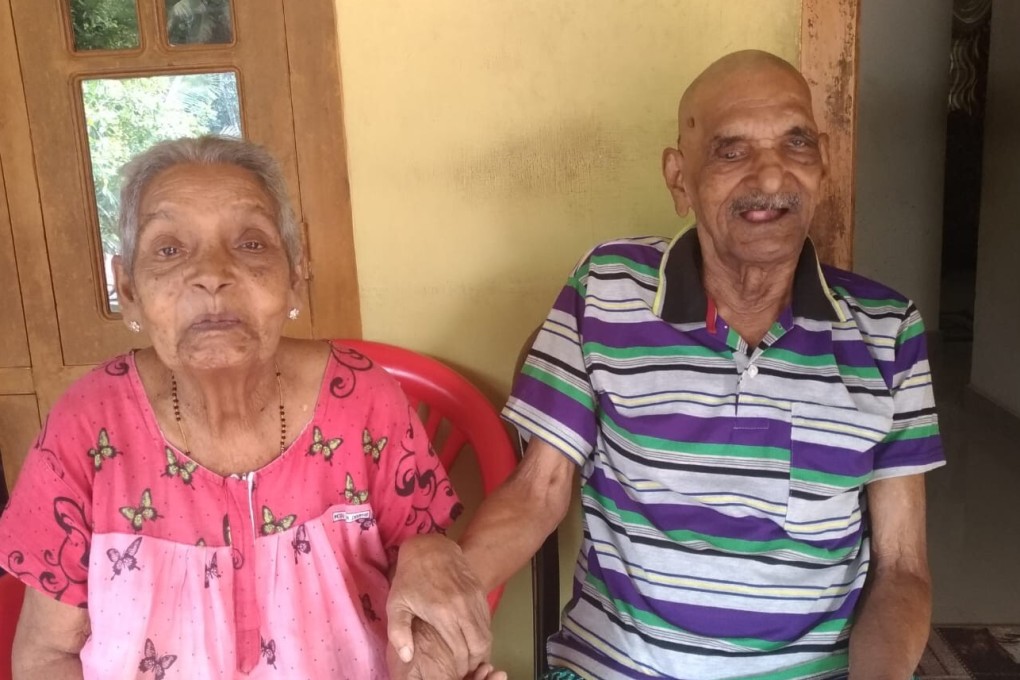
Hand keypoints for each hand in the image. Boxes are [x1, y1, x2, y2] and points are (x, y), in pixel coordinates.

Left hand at [387, 534, 491, 677]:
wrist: (430, 547)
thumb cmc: (410, 578)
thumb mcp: (396, 604)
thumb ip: (399, 633)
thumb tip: (407, 657)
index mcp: (443, 613)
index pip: (462, 650)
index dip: (460, 665)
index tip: (454, 670)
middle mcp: (463, 606)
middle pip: (480, 644)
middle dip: (474, 660)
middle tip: (463, 666)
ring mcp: (474, 598)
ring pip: (487, 632)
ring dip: (480, 647)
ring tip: (468, 655)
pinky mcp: (480, 591)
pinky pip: (487, 618)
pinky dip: (482, 632)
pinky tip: (471, 637)